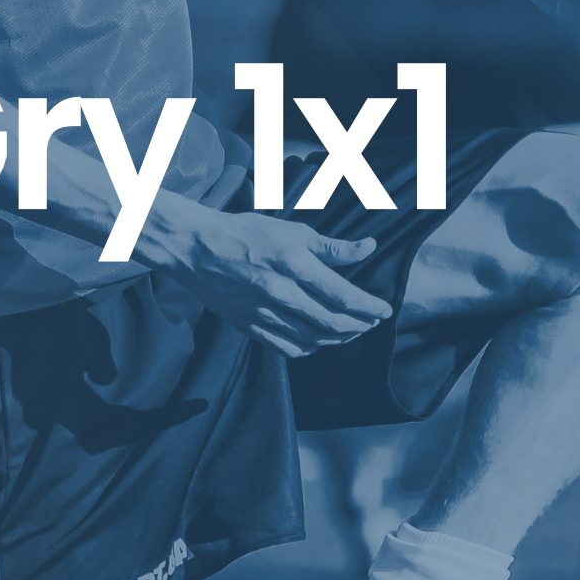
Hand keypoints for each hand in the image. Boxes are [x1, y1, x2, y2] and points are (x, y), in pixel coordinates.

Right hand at [142, 206, 390, 357]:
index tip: (383, 310)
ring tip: (349, 331)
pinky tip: (316, 341)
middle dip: (358, 325)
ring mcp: (263, 313)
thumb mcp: (291, 231)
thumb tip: (369, 248)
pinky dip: (308, 349)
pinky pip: (286, 348)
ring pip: (312, 339)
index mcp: (294, 264)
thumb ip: (331, 247)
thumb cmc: (245, 233)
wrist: (196, 248)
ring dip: (337, 338)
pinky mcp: (249, 326)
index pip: (343, 295)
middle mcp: (280, 292)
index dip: (368, 307)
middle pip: (331, 322)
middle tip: (370, 322)